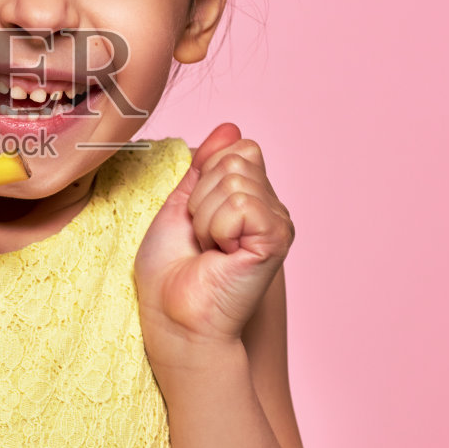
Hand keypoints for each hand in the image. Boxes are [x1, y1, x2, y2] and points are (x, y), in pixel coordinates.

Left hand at [133, 122, 295, 367]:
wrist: (175, 321)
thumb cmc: (171, 275)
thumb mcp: (178, 206)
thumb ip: (204, 166)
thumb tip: (230, 127)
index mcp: (249, 198)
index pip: (235, 149)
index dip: (204, 179)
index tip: (195, 220)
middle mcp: (269, 206)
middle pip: (235, 158)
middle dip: (201, 198)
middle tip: (202, 239)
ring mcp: (277, 221)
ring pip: (234, 179)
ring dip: (205, 217)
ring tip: (211, 249)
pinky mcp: (277, 237)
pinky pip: (240, 203)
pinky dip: (217, 228)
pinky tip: (223, 255)